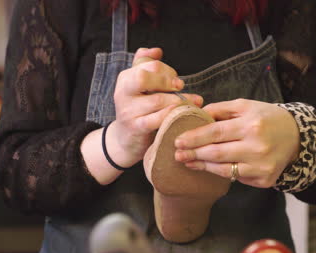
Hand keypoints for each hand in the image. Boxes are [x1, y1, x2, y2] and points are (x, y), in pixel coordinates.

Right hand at [109, 48, 202, 167]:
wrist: (125, 139)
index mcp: (125, 78)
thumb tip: (156, 50)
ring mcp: (128, 112)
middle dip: (167, 80)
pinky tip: (183, 113)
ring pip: (156, 100)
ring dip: (178, 100)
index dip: (166, 69)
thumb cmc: (138, 108)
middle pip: (144, 78)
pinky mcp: (136, 128)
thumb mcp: (139, 86)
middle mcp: (123, 93)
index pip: (147, 65)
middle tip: (180, 86)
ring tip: (192, 102)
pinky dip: (171, 115)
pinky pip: (156, 120)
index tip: (176, 79)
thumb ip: (145, 65)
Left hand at [174, 99, 299, 187]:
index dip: (194, 137)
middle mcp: (257, 147)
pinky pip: (236, 178)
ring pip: (223, 170)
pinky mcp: (264, 180)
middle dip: (194, 154)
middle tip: (177, 154)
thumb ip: (221, 109)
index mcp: (251, 125)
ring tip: (188, 161)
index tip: (178, 141)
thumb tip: (196, 115)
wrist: (297, 137)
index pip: (216, 132)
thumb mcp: (246, 106)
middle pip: (216, 153)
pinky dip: (221, 172)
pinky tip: (210, 167)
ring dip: (202, 166)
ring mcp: (261, 166)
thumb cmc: (267, 118)